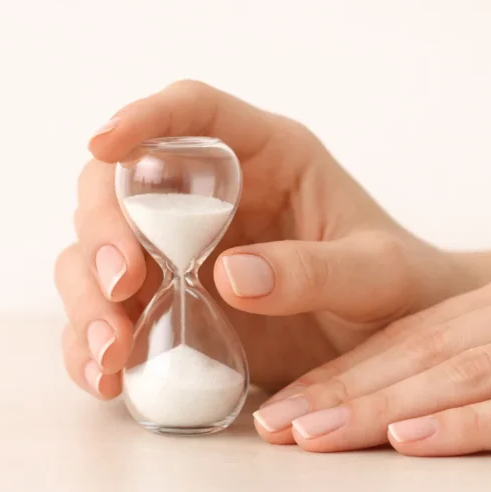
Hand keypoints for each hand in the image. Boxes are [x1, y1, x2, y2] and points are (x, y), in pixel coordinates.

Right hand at [55, 80, 473, 399]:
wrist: (403, 347)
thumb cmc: (401, 289)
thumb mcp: (377, 275)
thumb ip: (316, 270)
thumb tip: (230, 276)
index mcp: (267, 158)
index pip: (195, 112)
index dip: (144, 117)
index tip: (103, 141)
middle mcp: (212, 198)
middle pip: (121, 184)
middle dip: (105, 229)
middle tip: (121, 285)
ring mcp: (183, 254)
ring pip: (97, 252)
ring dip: (88, 295)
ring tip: (110, 352)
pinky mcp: (172, 309)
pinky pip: (111, 318)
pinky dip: (93, 345)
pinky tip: (107, 379)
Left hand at [253, 263, 490, 453]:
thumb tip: (434, 402)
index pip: (422, 333)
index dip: (350, 370)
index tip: (292, 405)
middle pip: (427, 351)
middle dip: (344, 391)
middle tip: (278, 426)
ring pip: (465, 374)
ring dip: (382, 409)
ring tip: (317, 436)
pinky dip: (470, 425)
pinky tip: (416, 442)